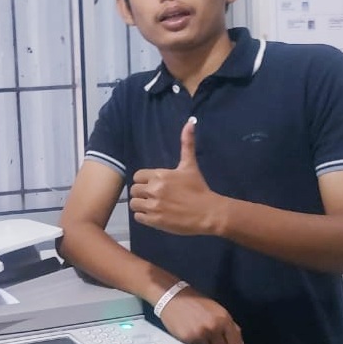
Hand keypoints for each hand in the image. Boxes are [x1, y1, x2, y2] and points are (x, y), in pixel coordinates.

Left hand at [130, 117, 221, 234]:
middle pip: (134, 190)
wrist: (208, 212)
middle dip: (142, 193)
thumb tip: (190, 123)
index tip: (153, 185)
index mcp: (160, 175)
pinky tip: (154, 215)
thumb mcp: (190, 165)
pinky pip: (138, 217)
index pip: (137, 176)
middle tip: (153, 197)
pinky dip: (144, 217)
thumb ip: (187, 144)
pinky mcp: (155, 220)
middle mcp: (154, 189)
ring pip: (134, 204)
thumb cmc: (198, 188)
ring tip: (152, 206)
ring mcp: (153, 206)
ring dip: (141, 205)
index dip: (143, 181)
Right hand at [157, 286, 243, 343]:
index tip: (224, 342)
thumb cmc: (197, 303)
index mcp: (224, 319)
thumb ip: (230, 326)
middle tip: (212, 343)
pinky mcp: (188, 340)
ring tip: (202, 342)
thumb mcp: (217, 310)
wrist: (173, 297)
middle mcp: (214, 328)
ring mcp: (200, 335)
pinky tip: (192, 338)